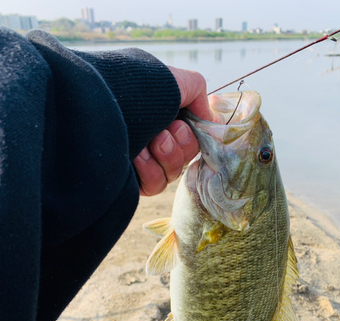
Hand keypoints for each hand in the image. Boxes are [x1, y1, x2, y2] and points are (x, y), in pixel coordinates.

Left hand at [134, 67, 211, 195]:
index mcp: (165, 117)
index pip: (195, 135)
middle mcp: (155, 138)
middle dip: (181, 142)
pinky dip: (150, 170)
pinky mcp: (133, 181)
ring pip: (174, 172)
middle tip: (164, 131)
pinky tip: (137, 155)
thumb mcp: (170, 79)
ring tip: (150, 140)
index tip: (184, 123)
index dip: (196, 133)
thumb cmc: (130, 89)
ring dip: (166, 155)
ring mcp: (144, 161)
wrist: (95, 106)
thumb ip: (196, 91)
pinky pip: (156, 185)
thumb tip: (207, 117)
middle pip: (188, 155)